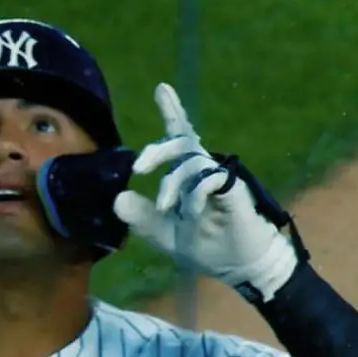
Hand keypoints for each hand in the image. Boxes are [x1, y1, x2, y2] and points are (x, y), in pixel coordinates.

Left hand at [112, 83, 298, 301]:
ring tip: (167, 208)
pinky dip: (195, 195)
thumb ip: (143, 217)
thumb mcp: (165, 234)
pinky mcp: (234, 190)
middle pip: (181, 142)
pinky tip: (192, 212)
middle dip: (157, 150)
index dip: (172, 112)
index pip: (179, 139)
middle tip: (138, 167)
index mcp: (189, 175)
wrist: (240, 267)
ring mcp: (220, 178)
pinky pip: (209, 180)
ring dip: (172, 184)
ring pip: (191, 162)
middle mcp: (205, 170)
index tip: (162, 89)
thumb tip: (117, 199)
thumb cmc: (207, 246)